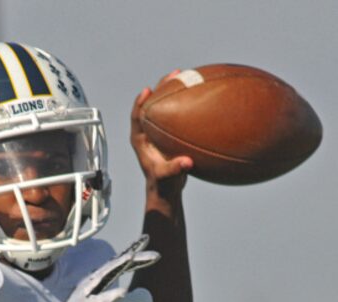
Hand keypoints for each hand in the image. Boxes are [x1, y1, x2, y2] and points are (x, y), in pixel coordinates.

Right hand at [38, 235, 158, 301]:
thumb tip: (148, 300)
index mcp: (100, 281)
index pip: (120, 265)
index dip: (136, 256)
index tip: (154, 252)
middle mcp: (92, 282)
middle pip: (115, 265)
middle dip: (133, 256)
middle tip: (154, 254)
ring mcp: (86, 293)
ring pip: (104, 275)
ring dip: (118, 265)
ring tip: (133, 256)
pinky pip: (98, 301)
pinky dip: (109, 296)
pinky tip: (122, 292)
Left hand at [131, 71, 193, 190]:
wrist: (166, 190)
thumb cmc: (163, 184)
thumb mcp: (167, 176)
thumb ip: (175, 169)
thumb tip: (187, 163)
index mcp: (140, 140)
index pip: (137, 116)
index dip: (140, 102)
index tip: (147, 90)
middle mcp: (148, 133)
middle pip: (152, 104)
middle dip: (161, 88)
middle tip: (174, 74)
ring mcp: (158, 132)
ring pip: (164, 106)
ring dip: (174, 91)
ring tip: (187, 76)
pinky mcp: (169, 134)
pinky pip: (177, 114)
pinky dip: (187, 104)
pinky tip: (201, 95)